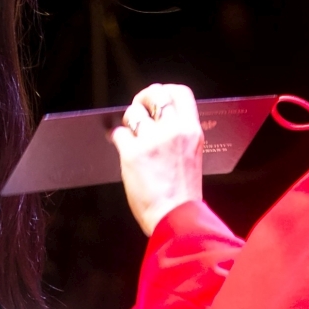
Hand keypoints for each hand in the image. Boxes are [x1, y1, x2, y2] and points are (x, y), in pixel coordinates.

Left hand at [111, 83, 204, 235]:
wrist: (175, 217)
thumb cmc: (183, 194)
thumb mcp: (192, 156)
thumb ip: (179, 135)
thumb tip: (158, 121)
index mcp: (191, 131)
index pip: (180, 93)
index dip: (165, 91)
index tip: (156, 99)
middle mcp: (173, 131)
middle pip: (154, 94)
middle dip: (142, 100)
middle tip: (138, 110)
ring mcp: (152, 141)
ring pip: (133, 112)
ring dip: (128, 120)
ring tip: (129, 133)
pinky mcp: (132, 153)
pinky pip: (118, 133)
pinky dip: (116, 137)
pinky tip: (119, 144)